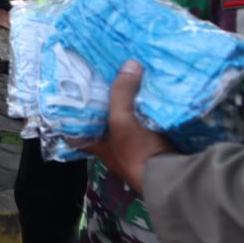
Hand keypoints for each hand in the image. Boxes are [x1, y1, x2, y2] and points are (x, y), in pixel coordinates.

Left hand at [84, 61, 173, 193]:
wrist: (174, 178)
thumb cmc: (138, 153)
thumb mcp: (122, 121)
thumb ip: (122, 93)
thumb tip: (129, 64)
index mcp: (101, 146)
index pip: (79, 133)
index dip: (73, 121)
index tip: (70, 101)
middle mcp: (117, 150)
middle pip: (107, 126)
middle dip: (108, 108)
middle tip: (108, 85)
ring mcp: (139, 151)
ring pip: (130, 125)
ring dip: (133, 110)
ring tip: (134, 86)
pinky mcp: (159, 150)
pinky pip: (153, 128)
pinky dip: (153, 116)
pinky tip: (157, 101)